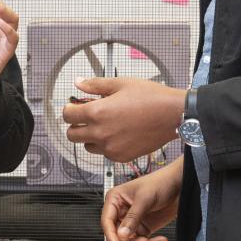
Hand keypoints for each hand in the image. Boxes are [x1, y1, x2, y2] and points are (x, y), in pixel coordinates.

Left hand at [61, 77, 184, 162]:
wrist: (173, 115)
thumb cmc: (151, 98)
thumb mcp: (120, 84)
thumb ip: (95, 85)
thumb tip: (79, 83)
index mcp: (97, 113)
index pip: (67, 116)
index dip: (69, 109)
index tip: (74, 106)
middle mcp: (101, 133)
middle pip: (71, 135)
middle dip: (76, 124)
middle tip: (86, 116)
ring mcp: (110, 148)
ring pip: (87, 146)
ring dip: (90, 136)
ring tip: (105, 125)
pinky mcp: (121, 157)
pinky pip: (104, 153)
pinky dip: (105, 145)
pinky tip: (117, 133)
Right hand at [102, 159, 182, 240]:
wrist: (180, 185)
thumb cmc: (161, 182)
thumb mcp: (145, 198)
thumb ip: (133, 217)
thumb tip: (122, 234)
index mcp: (116, 199)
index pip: (107, 221)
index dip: (111, 235)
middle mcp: (122, 211)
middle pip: (117, 235)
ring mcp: (133, 221)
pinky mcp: (144, 228)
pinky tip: (161, 240)